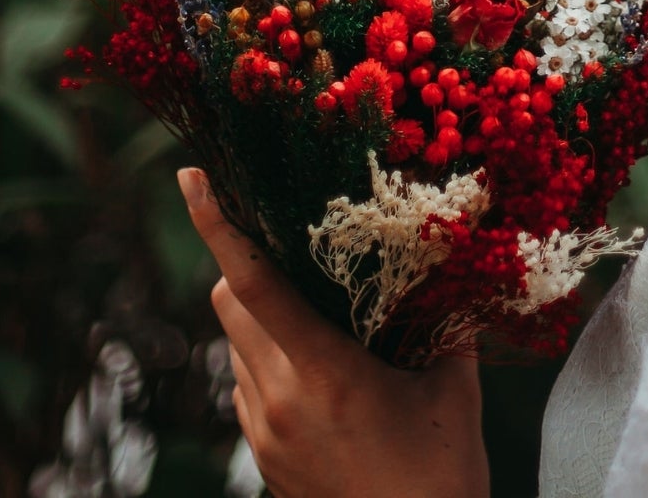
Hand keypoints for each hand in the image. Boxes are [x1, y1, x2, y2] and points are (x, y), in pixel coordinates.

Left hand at [179, 167, 490, 497]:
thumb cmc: (443, 470)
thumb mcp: (454, 384)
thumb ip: (444, 319)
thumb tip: (455, 260)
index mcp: (322, 373)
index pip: (252, 283)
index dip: (218, 226)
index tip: (192, 178)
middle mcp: (277, 399)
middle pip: (228, 302)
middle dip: (243, 259)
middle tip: (282, 230)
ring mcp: (263, 432)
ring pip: (233, 343)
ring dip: (257, 308)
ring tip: (311, 295)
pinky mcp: (263, 458)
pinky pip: (246, 382)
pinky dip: (267, 351)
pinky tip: (318, 354)